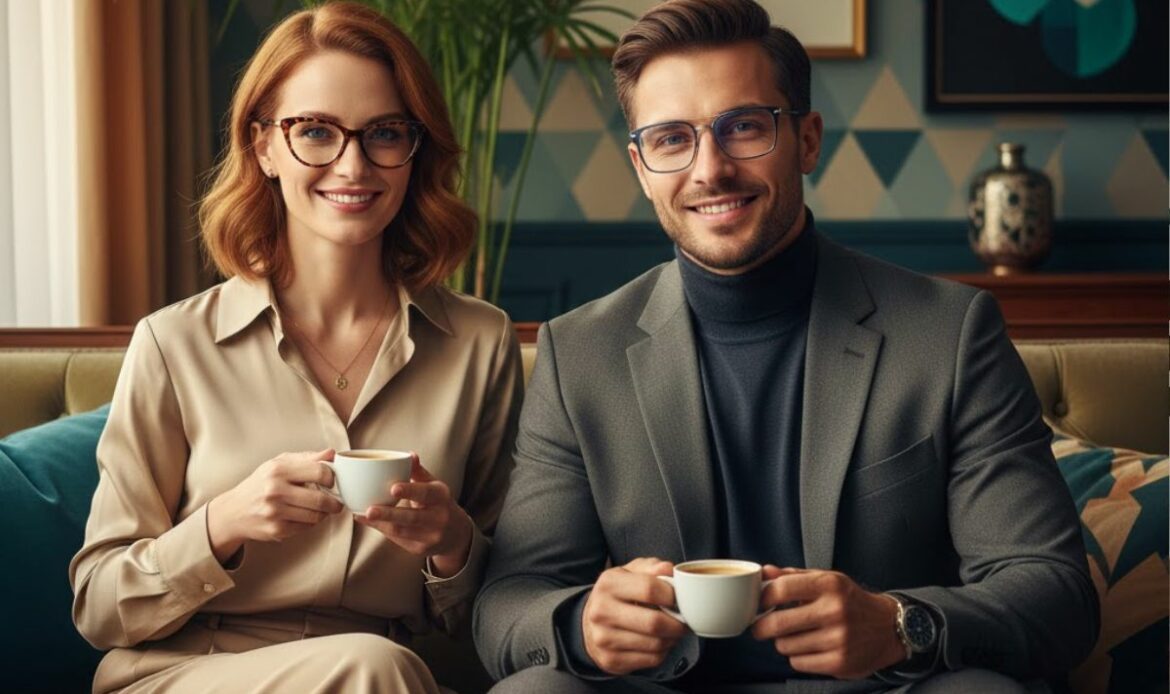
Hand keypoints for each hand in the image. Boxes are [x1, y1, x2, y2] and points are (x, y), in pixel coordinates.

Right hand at [207, 449, 342, 562]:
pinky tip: (306, 516)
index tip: (332, 482)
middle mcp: (275, 490)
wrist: (233, 511)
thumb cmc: (260, 484)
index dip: (332, 478)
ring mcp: (275, 512)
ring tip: (322, 509)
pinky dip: (311, 523)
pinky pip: (306, 527)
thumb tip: (332, 453)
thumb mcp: (279, 464)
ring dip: (324, 514)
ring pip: (316, 516)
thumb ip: (307, 458)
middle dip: (334, 502)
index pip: (319, 472)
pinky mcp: (276, 530)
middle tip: (336, 502)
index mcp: (278, 470)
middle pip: (320, 499)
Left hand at [355, 453, 471, 576]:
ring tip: (362, 514)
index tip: (393, 488)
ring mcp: (431, 536)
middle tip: (369, 510)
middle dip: (388, 514)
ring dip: (379, 523)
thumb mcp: (434, 486)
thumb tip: (409, 455)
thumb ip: (418, 472)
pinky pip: (397, 539)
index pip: (425, 494)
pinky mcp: (420, 549)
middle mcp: (439, 518)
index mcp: (441, 497)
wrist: (456, 534)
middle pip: (411, 517)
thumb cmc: (438, 503)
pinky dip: (382, 529)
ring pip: (401, 531)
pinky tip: (368, 522)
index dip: (410, 491)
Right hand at [582, 557, 688, 674]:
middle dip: (678, 623)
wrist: (589, 623)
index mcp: (609, 584)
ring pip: (656, 644)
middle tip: (684, 620)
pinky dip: (663, 651)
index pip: (649, 589)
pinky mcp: (611, 660)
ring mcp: (604, 638)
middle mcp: (602, 611)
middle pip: (654, 622)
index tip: (679, 598)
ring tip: (673, 630)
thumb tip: (669, 570)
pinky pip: (651, 659)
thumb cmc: (616, 594)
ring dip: (672, 638)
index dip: (672, 594)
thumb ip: (651, 567)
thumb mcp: (629, 572)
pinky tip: (660, 642)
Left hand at [750, 566, 905, 678]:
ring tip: (793, 636)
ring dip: (782, 642)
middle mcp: (835, 611)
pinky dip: (797, 657)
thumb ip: (793, 576)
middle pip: (778, 623)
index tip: (758, 604)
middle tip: (759, 628)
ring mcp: (838, 639)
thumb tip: (764, 572)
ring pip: (785, 646)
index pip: (782, 589)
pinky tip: (808, 648)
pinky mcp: (840, 662)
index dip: (763, 598)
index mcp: (829, 585)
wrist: (888, 628)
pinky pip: (798, 663)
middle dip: (761, 627)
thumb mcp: (827, 580)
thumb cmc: (850, 601)